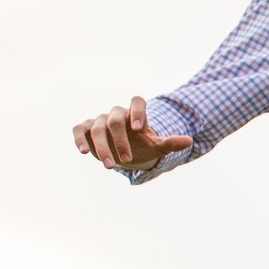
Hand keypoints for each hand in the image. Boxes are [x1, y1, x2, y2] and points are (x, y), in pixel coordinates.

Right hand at [72, 97, 191, 171]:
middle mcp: (117, 114)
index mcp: (136, 113)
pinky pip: (79, 129)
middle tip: (127, 160)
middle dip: (120, 140)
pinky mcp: (86, 128)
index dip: (137, 112)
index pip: (137, 101)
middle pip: (115, 120)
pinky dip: (80, 139)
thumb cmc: (143, 146)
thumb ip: (171, 142)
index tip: (140, 129)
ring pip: (98, 128)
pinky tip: (84, 152)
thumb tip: (188, 140)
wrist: (126, 152)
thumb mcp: (158, 146)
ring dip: (103, 147)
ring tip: (110, 167)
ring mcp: (100, 120)